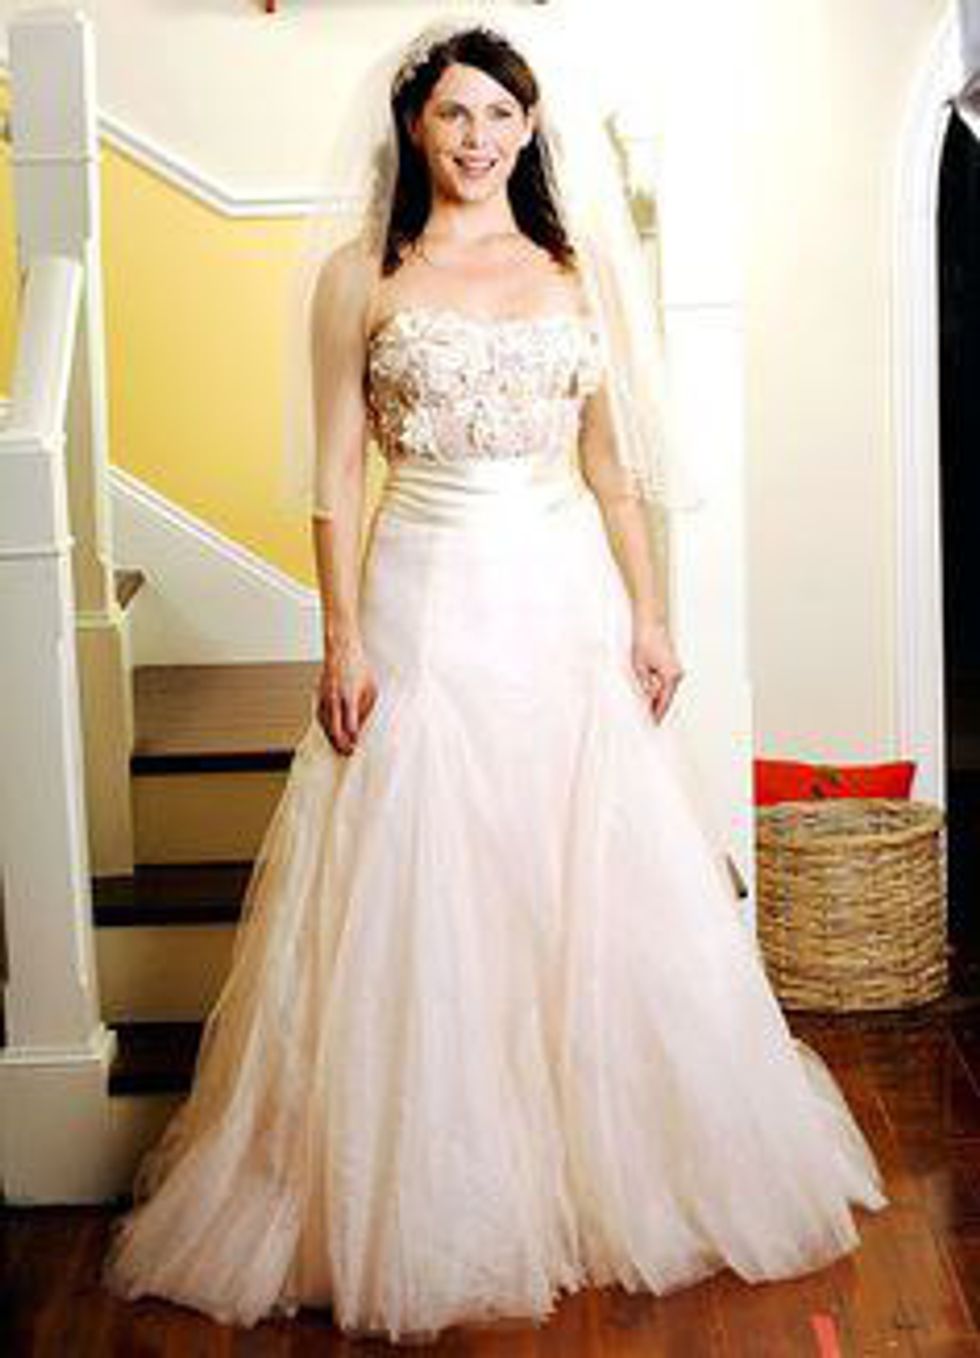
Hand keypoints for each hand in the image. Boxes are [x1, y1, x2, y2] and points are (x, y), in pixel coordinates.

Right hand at [316, 639, 377, 756]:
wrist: (342, 650)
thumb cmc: (358, 667)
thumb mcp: (370, 688)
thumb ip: (367, 708)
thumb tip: (364, 726)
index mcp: (349, 696)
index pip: (349, 725)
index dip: (352, 738)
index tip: (356, 745)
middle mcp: (334, 698)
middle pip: (334, 728)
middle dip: (340, 743)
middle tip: (347, 753)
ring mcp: (324, 697)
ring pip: (324, 724)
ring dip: (331, 738)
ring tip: (339, 748)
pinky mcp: (319, 695)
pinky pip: (319, 716)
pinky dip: (325, 727)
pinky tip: (330, 733)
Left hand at [631, 618, 683, 722]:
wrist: (651, 621)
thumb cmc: (645, 639)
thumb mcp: (639, 666)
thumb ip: (644, 685)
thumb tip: (647, 698)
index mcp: (671, 676)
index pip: (664, 702)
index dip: (657, 713)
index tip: (653, 723)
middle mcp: (677, 674)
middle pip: (666, 697)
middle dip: (656, 706)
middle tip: (646, 717)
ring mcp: (676, 669)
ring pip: (666, 690)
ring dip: (656, 696)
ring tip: (644, 703)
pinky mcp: (672, 664)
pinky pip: (665, 682)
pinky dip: (658, 687)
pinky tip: (648, 690)